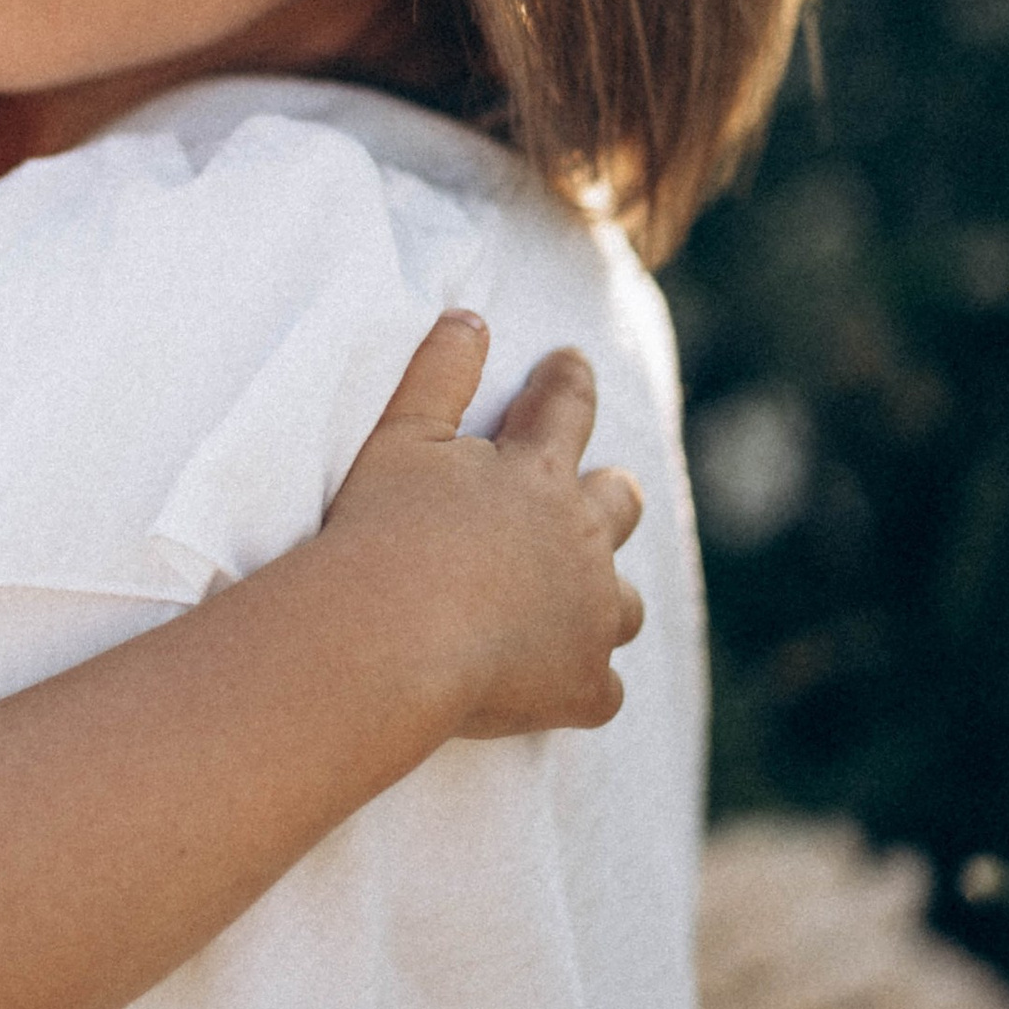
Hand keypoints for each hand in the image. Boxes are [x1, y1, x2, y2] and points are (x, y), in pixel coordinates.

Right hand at [317, 311, 644, 740]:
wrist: (388, 637)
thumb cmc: (383, 532)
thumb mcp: (400, 436)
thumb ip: (440, 373)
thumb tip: (470, 317)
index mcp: (538, 470)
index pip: (564, 405)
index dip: (567, 380)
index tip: (571, 361)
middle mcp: (581, 538)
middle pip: (618, 504)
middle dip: (612, 493)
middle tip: (611, 487)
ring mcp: (590, 617)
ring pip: (625, 604)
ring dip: (608, 598)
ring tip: (592, 603)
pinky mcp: (582, 687)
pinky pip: (602, 690)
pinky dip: (583, 686)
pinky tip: (561, 691)